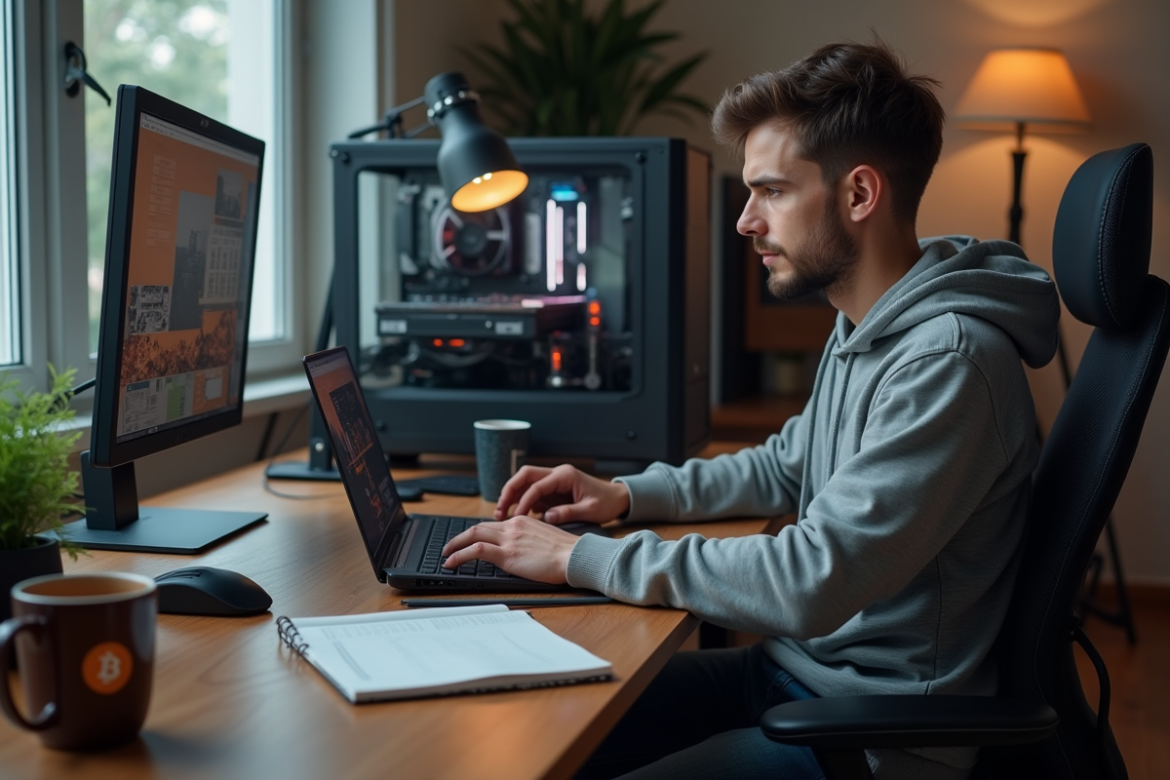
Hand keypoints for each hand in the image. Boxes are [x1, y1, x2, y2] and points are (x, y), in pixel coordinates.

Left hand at [441, 516, 578, 583]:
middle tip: (450, 545)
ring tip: (446, 555)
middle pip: (479, 527)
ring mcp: (509, 539)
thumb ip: (530, 540)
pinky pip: (476, 551)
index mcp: (523, 521)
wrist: (575, 556)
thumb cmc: (567, 553)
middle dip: (461, 537)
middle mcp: (513, 526)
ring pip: (473, 535)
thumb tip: (521, 551)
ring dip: (455, 545)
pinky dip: (459, 555)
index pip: (493, 524)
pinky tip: (451, 563)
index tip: (471, 540)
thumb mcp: (545, 539)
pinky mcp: (507, 554)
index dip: (478, 533)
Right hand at [493, 464, 630, 524]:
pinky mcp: (553, 490)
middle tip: (499, 511)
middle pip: (524, 476)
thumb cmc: (606, 503)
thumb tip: (547, 518)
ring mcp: (553, 481)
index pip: (536, 485)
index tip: (516, 517)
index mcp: (565, 475)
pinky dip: (522, 503)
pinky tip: (517, 517)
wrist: (617, 498)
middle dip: (509, 492)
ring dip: (512, 497)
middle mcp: (556, 474)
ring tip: (502, 515)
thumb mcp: (590, 510)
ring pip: (525, 483)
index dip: (523, 501)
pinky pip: (532, 493)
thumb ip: (568, 513)